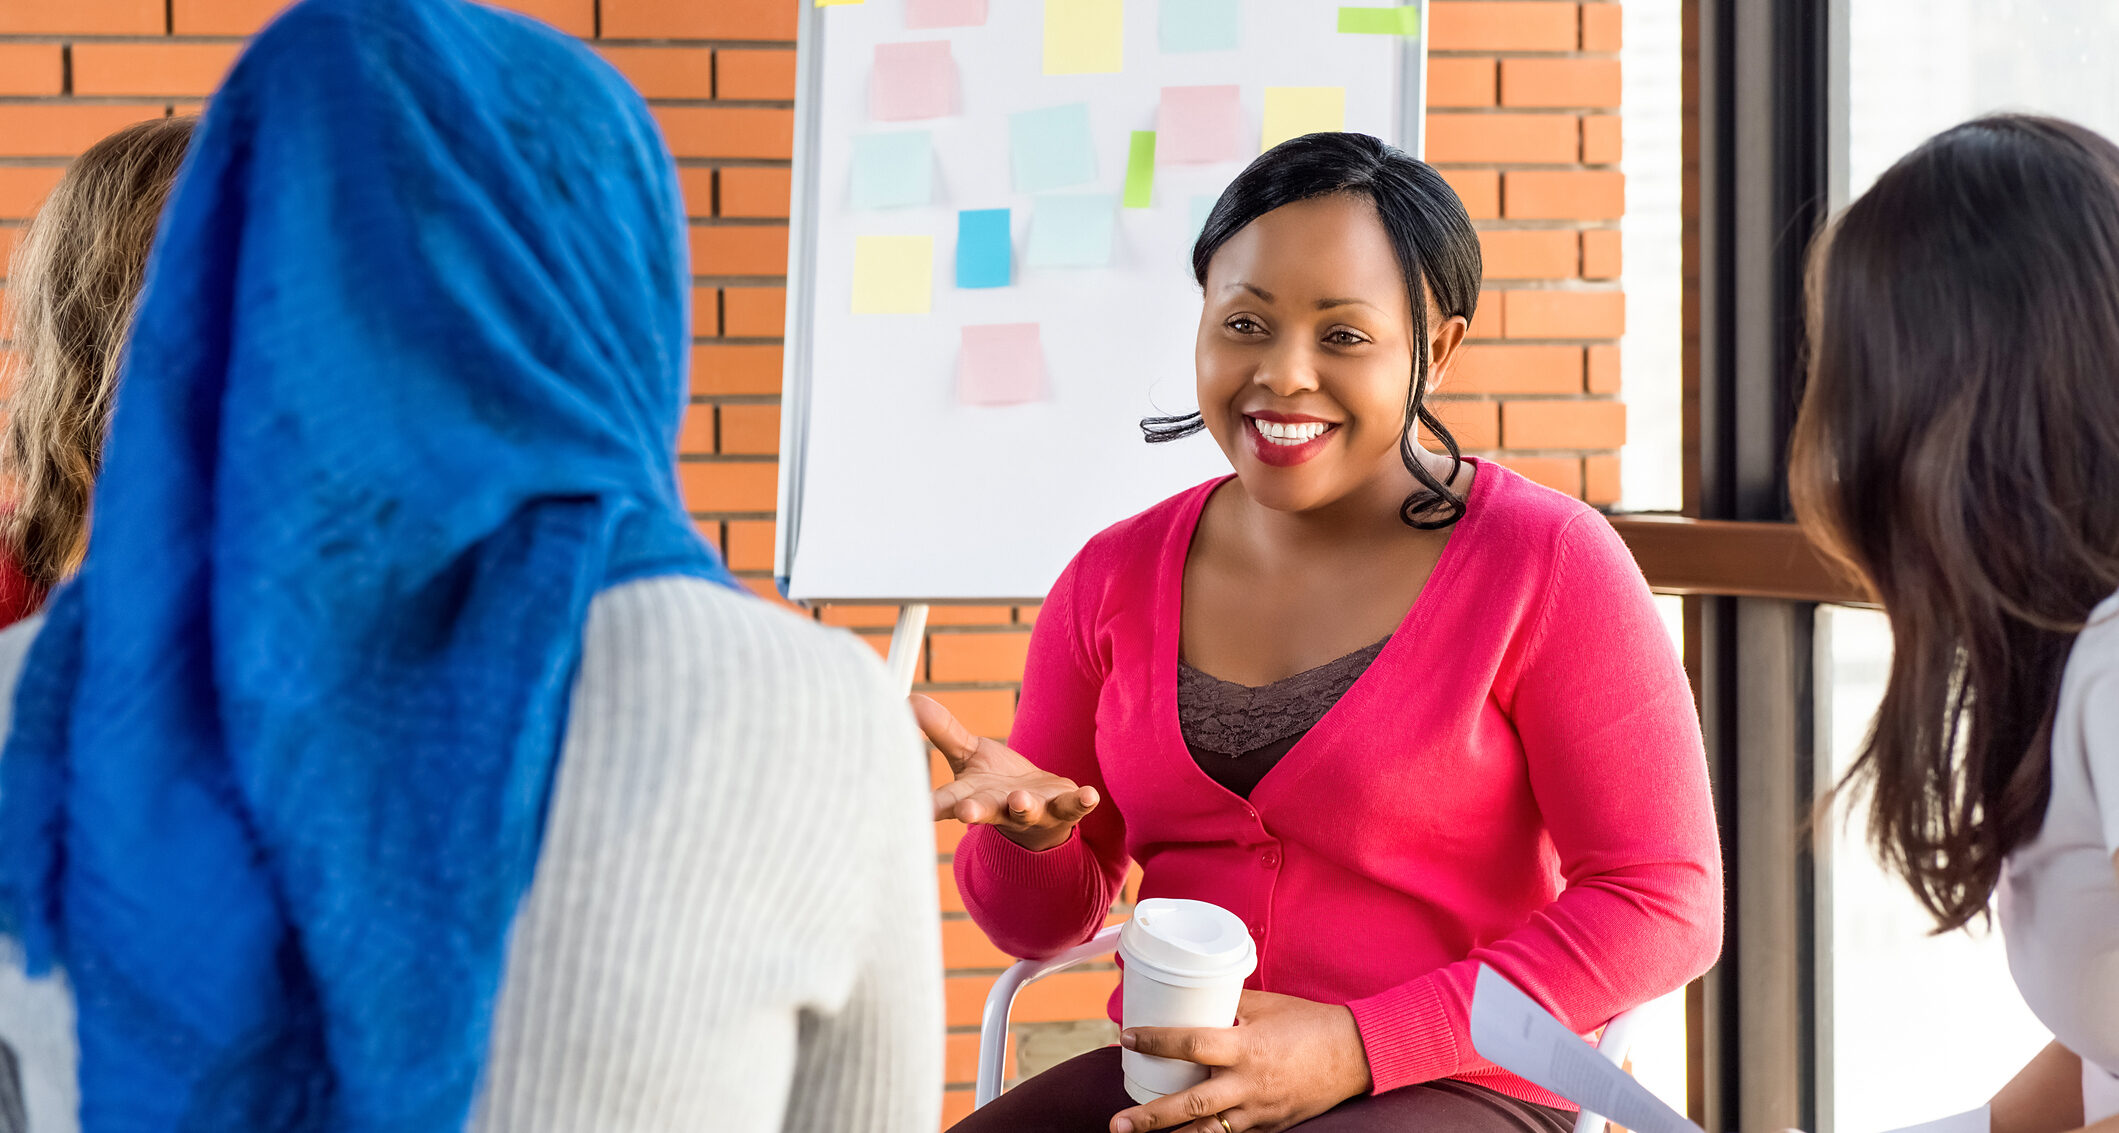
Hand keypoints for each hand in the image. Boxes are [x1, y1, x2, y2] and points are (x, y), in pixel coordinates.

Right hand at [913, 694, 1098, 851]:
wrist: (1041, 817)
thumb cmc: (996, 784)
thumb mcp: (968, 755)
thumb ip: (941, 730)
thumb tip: (907, 700)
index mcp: (972, 797)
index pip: (946, 801)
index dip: (930, 806)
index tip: (917, 811)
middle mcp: (1000, 808)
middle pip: (985, 811)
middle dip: (975, 812)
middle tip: (964, 812)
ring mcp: (1033, 811)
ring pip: (1026, 811)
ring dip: (1023, 806)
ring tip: (1019, 800)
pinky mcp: (1063, 808)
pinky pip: (1073, 807)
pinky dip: (1082, 802)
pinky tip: (1090, 795)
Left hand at [1110, 990, 1372, 1132]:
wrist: (1354, 1055)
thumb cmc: (1308, 1023)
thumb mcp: (1265, 1006)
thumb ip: (1227, 1005)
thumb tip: (1189, 996)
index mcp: (1247, 1048)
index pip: (1192, 1044)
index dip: (1157, 1041)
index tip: (1127, 1038)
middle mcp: (1249, 1084)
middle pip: (1192, 1105)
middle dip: (1151, 1118)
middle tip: (1116, 1124)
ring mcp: (1258, 1111)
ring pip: (1208, 1132)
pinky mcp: (1268, 1126)